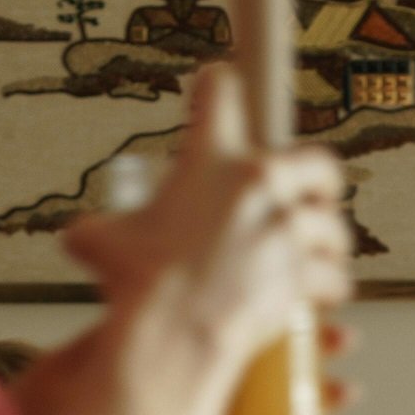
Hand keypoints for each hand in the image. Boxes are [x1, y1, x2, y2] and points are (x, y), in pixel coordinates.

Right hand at [59, 64, 353, 367]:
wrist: (171, 330)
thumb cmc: (137, 284)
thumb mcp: (100, 241)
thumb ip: (100, 228)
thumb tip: (81, 237)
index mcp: (210, 160)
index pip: (221, 92)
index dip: (220, 86)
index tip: (223, 85)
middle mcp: (257, 184)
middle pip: (318, 161)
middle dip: (321, 180)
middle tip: (316, 193)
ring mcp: (287, 228)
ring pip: (333, 227)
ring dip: (327, 243)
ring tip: (316, 256)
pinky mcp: (305, 271)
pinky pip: (333, 274)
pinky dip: (328, 286)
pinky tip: (320, 294)